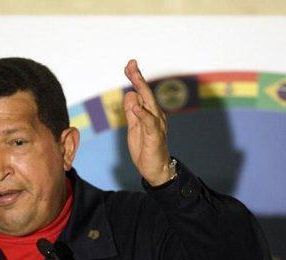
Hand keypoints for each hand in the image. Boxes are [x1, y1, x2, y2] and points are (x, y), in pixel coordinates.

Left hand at [123, 59, 172, 185]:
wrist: (155, 169)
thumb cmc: (145, 148)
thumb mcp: (134, 127)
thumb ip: (132, 112)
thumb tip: (129, 94)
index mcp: (149, 112)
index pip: (141, 92)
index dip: (135, 78)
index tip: (129, 65)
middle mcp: (155, 115)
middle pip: (146, 93)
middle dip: (138, 77)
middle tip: (131, 63)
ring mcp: (156, 124)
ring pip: (149, 103)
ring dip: (141, 89)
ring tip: (134, 76)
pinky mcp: (155, 136)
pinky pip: (149, 122)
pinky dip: (143, 114)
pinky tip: (137, 107)